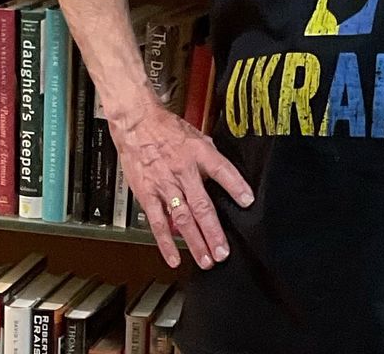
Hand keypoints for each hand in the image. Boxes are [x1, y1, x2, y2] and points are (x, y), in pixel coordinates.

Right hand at [113, 96, 255, 270]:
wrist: (135, 123)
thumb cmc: (166, 128)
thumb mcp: (196, 135)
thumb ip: (210, 157)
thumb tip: (224, 174)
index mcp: (198, 153)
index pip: (221, 170)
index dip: (236, 186)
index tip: (247, 201)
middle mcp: (182, 171)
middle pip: (201, 205)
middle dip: (213, 232)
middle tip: (223, 252)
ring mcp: (164, 185)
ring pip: (182, 218)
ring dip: (195, 242)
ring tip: (206, 260)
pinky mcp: (148, 194)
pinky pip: (157, 222)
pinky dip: (165, 242)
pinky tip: (174, 257)